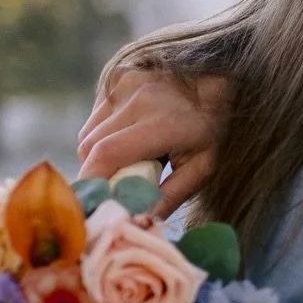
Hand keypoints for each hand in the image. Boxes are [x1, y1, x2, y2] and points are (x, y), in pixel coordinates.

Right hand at [77, 66, 230, 221]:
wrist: (214, 79)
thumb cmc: (210, 129)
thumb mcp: (201, 167)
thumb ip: (170, 196)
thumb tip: (141, 224)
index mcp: (160, 124)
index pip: (107, 154)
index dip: (93, 181)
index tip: (94, 203)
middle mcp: (137, 100)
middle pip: (91, 147)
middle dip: (95, 174)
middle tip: (112, 188)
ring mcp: (123, 85)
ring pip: (88, 134)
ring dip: (96, 156)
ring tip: (124, 161)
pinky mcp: (115, 78)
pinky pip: (94, 118)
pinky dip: (100, 135)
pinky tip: (124, 138)